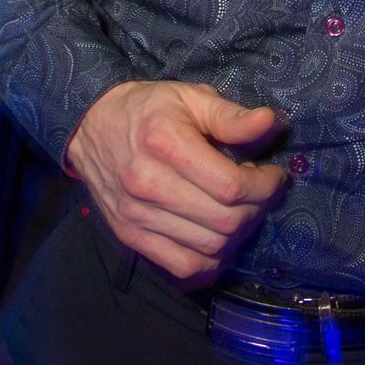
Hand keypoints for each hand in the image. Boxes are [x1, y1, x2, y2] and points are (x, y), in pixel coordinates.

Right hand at [66, 80, 285, 285]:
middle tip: (261, 194)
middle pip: (224, 220)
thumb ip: (230, 115)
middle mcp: (148, 184)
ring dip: (238, 236)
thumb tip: (268, 122)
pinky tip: (219, 240)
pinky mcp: (129, 235)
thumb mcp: (191, 97)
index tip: (273, 175)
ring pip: (208, 248)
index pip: (230, 186)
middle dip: (256, 210)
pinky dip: (210, 262)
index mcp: (165, 143)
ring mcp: (136, 215)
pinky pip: (182, 266)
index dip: (264, 186)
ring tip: (242, 212)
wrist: (91, 126)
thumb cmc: (149, 108)